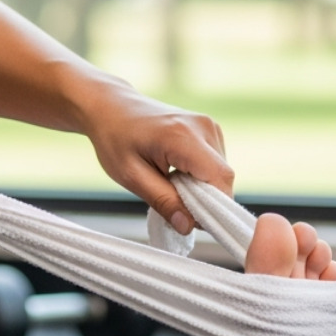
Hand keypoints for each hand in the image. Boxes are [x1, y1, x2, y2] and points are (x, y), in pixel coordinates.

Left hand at [80, 78, 232, 233]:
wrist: (112, 108)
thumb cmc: (115, 139)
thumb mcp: (131, 176)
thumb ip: (162, 201)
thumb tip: (188, 227)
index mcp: (183, 136)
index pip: (220, 179)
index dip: (213, 206)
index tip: (191, 221)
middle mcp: (203, 126)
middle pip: (223, 177)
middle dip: (205, 200)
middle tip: (174, 205)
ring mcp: (209, 125)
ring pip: (221, 172)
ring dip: (202, 187)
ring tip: (170, 183)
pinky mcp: (210, 128)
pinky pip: (215, 163)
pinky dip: (200, 175)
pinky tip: (176, 172)